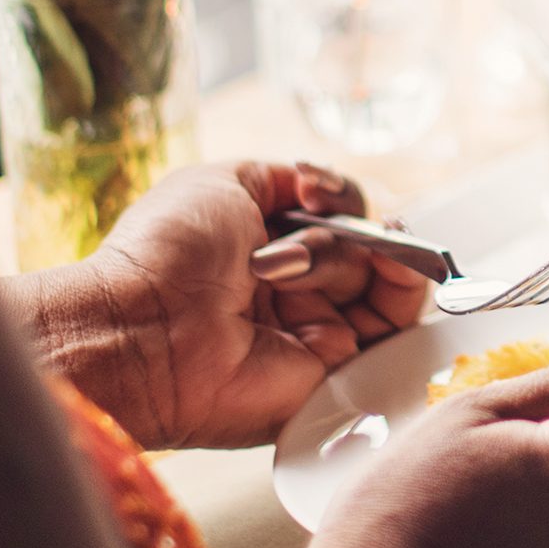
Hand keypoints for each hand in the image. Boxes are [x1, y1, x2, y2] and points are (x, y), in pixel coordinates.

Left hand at [6, 160, 429, 449]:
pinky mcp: (338, 369)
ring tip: (295, 265)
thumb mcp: (223, 183)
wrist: (144, 329)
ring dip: (350, 253)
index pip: (335, 217)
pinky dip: (404, 281)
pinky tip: (388, 259)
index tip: (315, 191)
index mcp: (265, 250)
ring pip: (381, 274)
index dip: (339, 198)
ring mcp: (318, 330)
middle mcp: (296, 292)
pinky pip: (396, 323)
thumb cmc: (169, 251)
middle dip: (341, 229)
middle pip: (363, 244)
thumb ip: (283, 178)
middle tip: (297, 239)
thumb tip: (324, 186)